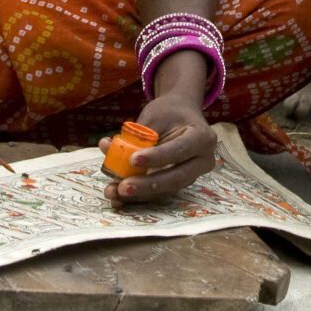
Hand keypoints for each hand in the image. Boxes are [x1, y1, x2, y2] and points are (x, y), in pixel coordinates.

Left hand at [100, 92, 216, 205]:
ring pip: (166, 191)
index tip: (132, 159)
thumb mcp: (156, 115)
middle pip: (176, 178)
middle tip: (123, 187)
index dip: (157, 157)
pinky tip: (117, 197)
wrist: (182, 115)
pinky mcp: (178, 184)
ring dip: (138, 195)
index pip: (180, 150)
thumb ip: (137, 134)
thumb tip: (107, 147)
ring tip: (113, 193)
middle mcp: (202, 161)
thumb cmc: (169, 112)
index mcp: (202, 138)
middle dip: (147, 185)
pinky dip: (138, 195)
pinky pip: (159, 193)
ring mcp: (192, 176)